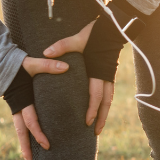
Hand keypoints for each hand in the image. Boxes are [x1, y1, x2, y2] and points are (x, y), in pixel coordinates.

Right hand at [11, 55, 68, 159]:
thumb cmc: (18, 64)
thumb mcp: (33, 63)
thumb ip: (48, 65)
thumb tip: (66, 66)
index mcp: (22, 100)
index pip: (31, 122)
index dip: (38, 134)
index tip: (47, 146)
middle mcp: (17, 107)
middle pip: (21, 132)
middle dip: (25, 148)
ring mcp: (16, 108)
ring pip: (20, 130)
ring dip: (24, 144)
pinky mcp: (18, 107)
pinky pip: (21, 124)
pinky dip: (26, 134)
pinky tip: (31, 143)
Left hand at [43, 19, 114, 133]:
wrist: (113, 28)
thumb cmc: (94, 34)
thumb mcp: (78, 38)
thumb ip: (63, 46)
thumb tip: (46, 53)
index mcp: (98, 71)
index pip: (96, 95)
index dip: (92, 110)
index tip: (87, 122)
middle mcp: (105, 76)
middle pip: (106, 102)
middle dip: (101, 118)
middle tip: (95, 132)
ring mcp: (108, 76)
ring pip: (109, 100)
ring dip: (104, 114)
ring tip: (98, 127)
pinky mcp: (108, 74)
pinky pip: (107, 93)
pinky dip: (104, 104)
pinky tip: (99, 111)